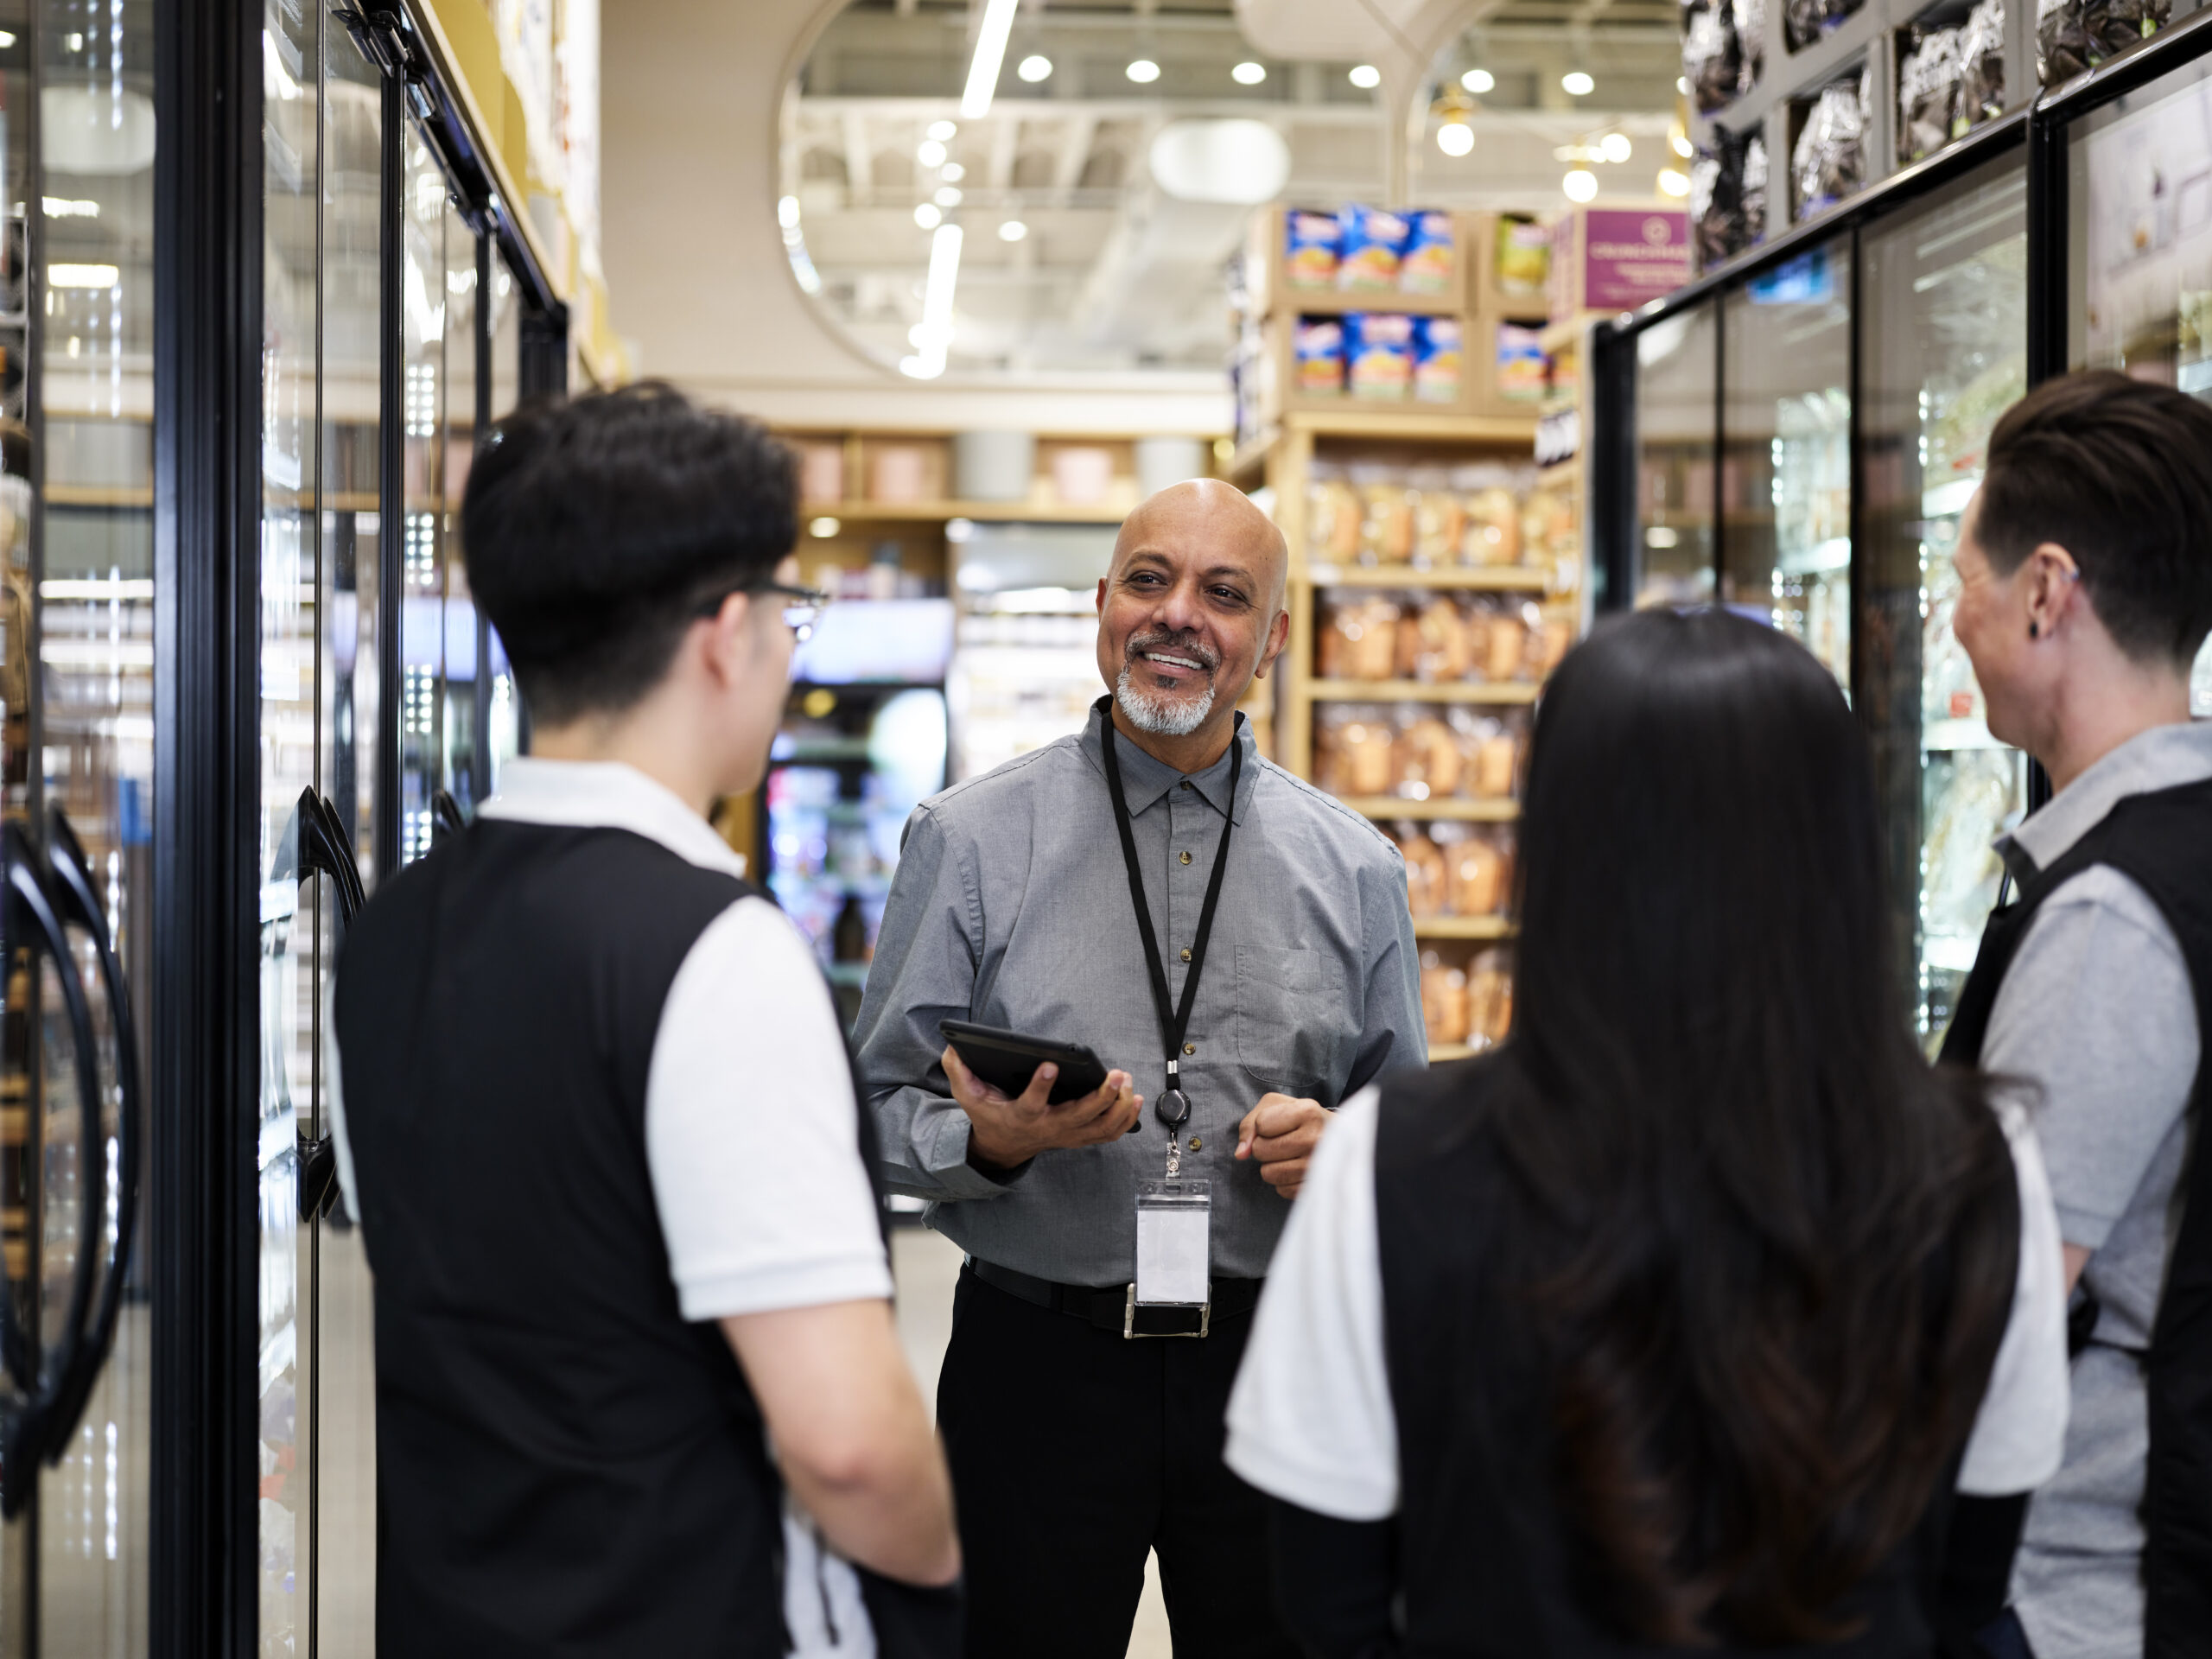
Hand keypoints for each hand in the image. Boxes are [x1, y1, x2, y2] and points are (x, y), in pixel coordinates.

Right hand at [943, 1044, 1142, 1171]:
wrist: (1003, 1146)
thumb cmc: (990, 1115)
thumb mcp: (968, 1095)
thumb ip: (958, 1071)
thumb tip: (951, 1046)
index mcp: (1021, 1116)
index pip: (1031, 1103)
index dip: (1041, 1086)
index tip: (1051, 1064)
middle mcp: (1048, 1128)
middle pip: (1079, 1117)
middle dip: (1101, 1097)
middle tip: (1117, 1074)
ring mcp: (1067, 1135)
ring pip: (1099, 1128)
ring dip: (1118, 1108)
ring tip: (1128, 1082)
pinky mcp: (1079, 1136)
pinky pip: (1108, 1134)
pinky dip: (1125, 1119)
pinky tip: (1136, 1099)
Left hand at [1235, 1093, 1328, 1198]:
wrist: (1341, 1139)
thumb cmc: (1302, 1119)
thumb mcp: (1276, 1106)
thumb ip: (1250, 1124)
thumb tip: (1241, 1154)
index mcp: (1308, 1112)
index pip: (1261, 1125)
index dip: (1262, 1126)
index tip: (1279, 1125)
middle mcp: (1316, 1139)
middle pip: (1261, 1150)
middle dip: (1264, 1147)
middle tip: (1283, 1142)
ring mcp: (1319, 1166)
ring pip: (1269, 1173)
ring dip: (1272, 1166)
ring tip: (1290, 1156)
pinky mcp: (1318, 1187)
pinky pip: (1282, 1190)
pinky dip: (1284, 1181)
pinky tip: (1297, 1169)